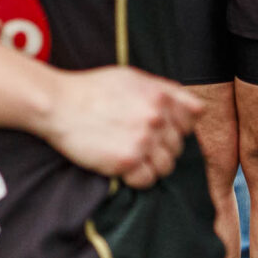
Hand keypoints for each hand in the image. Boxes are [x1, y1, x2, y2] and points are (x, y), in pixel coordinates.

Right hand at [30, 67, 202, 187]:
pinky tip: (124, 167)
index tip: (160, 129)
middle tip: (138, 143)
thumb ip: (168, 90)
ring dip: (151, 165)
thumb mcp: (133, 77)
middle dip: (162, 147)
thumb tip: (198, 108)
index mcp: (161, 95)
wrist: (59, 104)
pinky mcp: (127, 161)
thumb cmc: (93, 90)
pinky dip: (138, 178)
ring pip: (167, 166)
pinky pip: (147, 180)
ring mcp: (143, 140)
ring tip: (132, 156)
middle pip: (179, 146)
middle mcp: (156, 117)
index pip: (192, 120)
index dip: (177, 126)